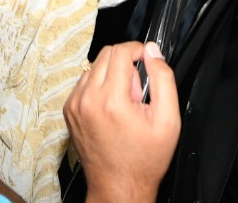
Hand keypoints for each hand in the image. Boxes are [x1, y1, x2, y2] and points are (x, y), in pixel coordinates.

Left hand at [64, 42, 178, 202]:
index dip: (137, 50)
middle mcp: (87, 99)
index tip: (146, 60)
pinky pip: (84, 83)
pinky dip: (98, 87)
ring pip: (94, 67)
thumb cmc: (144, 160)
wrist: (119, 186)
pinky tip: (111, 110)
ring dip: (111, 76)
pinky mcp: (68, 110)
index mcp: (111, 100)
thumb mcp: (168, 120)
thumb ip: (163, 79)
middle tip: (138, 93)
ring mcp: (74, 104)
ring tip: (125, 105)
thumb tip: (152, 51)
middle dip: (125, 64)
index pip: (119, 52)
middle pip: (105, 55)